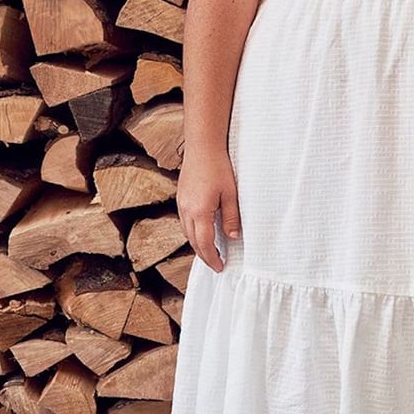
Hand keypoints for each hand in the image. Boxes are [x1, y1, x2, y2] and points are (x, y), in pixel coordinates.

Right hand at [176, 149, 240, 272]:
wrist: (202, 147)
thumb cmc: (219, 167)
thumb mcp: (231, 194)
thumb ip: (231, 217)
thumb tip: (233, 238)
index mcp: (200, 212)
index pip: (204, 244)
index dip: (212, 258)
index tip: (220, 267)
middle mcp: (186, 211)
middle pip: (193, 242)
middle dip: (204, 255)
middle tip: (217, 263)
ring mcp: (181, 204)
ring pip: (187, 233)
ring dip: (198, 244)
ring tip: (211, 250)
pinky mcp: (181, 198)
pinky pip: (185, 222)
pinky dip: (193, 232)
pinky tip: (202, 231)